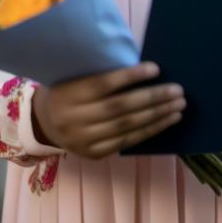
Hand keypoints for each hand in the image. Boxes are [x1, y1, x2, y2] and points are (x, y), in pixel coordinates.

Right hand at [32, 62, 185, 158]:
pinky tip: (165, 121)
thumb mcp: (75, 77)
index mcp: (68, 94)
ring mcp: (83, 140)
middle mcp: (74, 119)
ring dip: (157, 116)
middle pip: (120, 107)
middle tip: (178, 91)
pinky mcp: (93, 154)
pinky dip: (149, 131)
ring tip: (178, 106)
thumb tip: (144, 69)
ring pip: (126, 127)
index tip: (156, 68)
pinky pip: (126, 142)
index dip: (131, 76)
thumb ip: (101, 75)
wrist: (43, 123)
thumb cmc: (67, 91)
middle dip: (153, 98)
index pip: (104, 84)